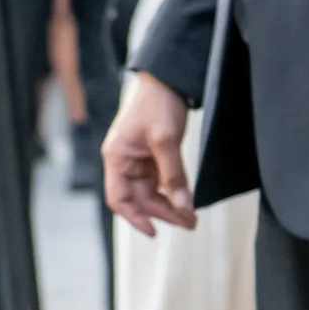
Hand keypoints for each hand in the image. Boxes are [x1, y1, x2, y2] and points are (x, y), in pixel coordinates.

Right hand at [102, 72, 195, 235]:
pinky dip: (172, 191)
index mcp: (116, 157)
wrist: (166, 77)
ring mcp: (137, 159)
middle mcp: (123, 161)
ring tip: (192, 216)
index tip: (154, 232)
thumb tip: (182, 205)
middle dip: (163, 212)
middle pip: (139, 198)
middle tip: (189, 222)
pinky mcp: (151, 155)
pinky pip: (159, 181)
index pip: (119, 198)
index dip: (135, 218)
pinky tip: (186, 199)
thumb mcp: (166, 140)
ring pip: (151, 192)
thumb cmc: (157, 103)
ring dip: (170, 204)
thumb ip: (173, 175)